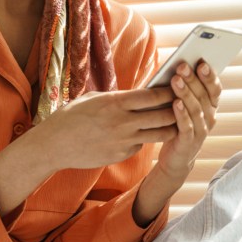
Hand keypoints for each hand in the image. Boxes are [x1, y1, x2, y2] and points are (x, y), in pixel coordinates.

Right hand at [0, 87, 176, 216]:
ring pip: (159, 134)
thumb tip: (143, 92)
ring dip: (170, 126)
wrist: (53, 144)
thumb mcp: (96, 98)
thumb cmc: (73, 116)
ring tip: (178, 119)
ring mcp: (123, 141)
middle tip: (187, 102)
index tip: (180, 85)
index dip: (170, 91)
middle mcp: (123, 122)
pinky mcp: (121, 155)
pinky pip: (141, 145)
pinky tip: (146, 133)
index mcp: (116, 103)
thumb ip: (120, 97)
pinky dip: (146, 139)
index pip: (153, 96)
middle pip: (163, 116)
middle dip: (177, 109)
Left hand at [155, 59, 221, 181]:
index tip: (202, 62)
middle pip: (204, 96)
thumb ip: (186, 88)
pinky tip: (175, 103)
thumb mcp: (186, 104)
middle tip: (182, 66)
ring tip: (175, 80)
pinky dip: (182, 114)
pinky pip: (187, 126)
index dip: (210, 76)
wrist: (176, 157)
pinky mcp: (189, 142)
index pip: (215, 88)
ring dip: (186, 93)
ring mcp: (201, 130)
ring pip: (196, 109)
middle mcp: (210, 117)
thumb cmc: (179, 123)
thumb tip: (179, 65)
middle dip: (193, 79)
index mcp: (211, 106)